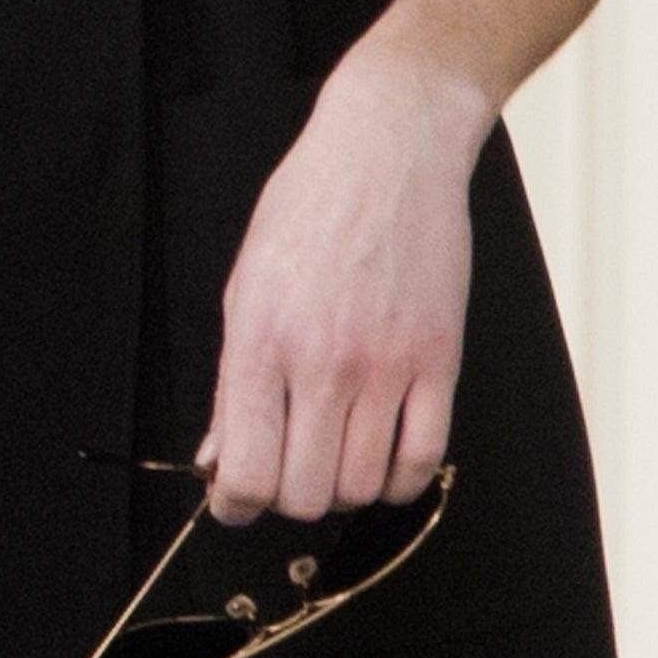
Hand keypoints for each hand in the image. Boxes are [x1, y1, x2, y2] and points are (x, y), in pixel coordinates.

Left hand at [199, 43, 484, 526]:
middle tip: (289, 467)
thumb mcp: (244, 289)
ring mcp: (386, 365)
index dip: (235, 504)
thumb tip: (218, 462)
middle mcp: (321, 362)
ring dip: (344, 488)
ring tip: (335, 454)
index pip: (245, 471)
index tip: (237, 499)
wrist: (387, 153)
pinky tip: (383, 454)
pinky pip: (423, 460)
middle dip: (289, 498)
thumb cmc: (306, 212)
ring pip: (362, 486)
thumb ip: (233, 384)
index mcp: (259, 342)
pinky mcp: (439, 360)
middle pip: (304, 494)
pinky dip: (400, 479)